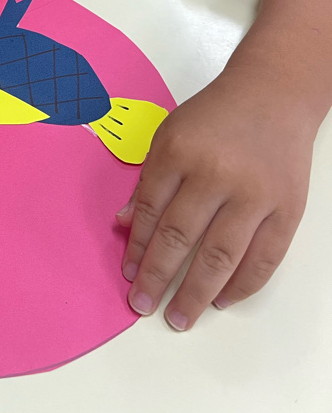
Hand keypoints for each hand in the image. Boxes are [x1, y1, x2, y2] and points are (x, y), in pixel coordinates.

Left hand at [115, 71, 312, 329]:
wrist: (274, 94)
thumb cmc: (214, 116)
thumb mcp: (169, 134)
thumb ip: (148, 179)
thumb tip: (125, 224)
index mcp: (179, 152)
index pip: (151, 210)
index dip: (137, 247)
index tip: (127, 274)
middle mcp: (216, 174)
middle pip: (180, 237)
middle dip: (157, 277)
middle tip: (142, 305)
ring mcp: (255, 194)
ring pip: (220, 256)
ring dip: (195, 293)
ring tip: (178, 318)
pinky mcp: (287, 209)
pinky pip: (264, 259)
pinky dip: (242, 286)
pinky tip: (221, 300)